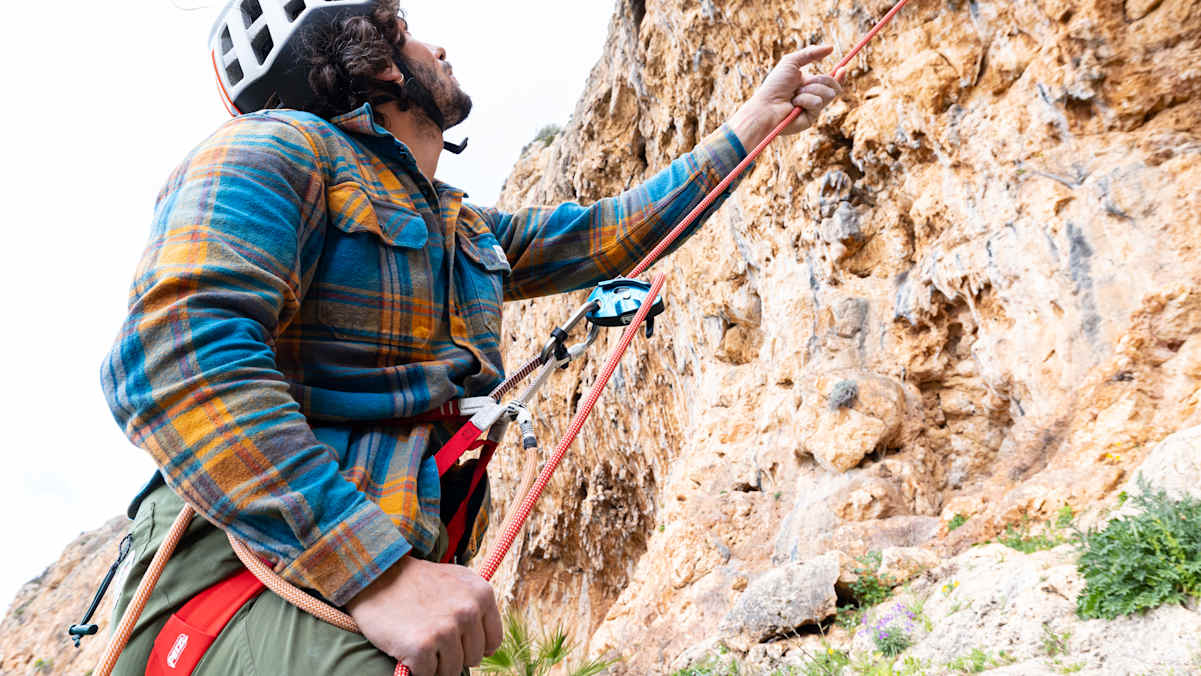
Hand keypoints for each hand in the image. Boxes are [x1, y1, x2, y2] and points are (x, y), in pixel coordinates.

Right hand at [346, 556, 501, 675]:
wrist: (376, 576)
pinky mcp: (423, 646)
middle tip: (431, 635)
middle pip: (472, 658)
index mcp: (482, 594)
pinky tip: (406, 646)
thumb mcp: (457, 581)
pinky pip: (428, 675)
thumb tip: (491, 648)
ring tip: (418, 638)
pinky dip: (415, 668)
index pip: (492, 641)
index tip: (456, 641)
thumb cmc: (417, 582)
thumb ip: (477, 608)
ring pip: (452, 671)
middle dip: (452, 654)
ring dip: (434, 663)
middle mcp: (469, 611)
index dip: (472, 646)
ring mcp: (446, 629)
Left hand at [727, 45, 843, 149]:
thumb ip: (810, 53)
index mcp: (809, 84)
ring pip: (828, 93)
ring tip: (794, 95)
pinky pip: (818, 103)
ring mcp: (813, 109)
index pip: (830, 81)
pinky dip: (805, 100)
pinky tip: (794, 104)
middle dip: (822, 80)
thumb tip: (831, 47)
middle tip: (804, 83)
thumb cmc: (775, 85)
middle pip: (833, 86)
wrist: (766, 106)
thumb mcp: (791, 62)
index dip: (839, 76)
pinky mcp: (812, 118)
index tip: (843, 68)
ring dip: (809, 90)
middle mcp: (813, 97)